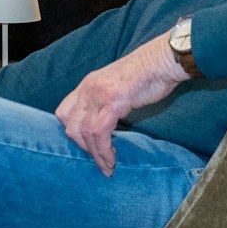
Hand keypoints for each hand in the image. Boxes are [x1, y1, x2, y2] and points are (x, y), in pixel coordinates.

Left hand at [53, 30, 188, 175]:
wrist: (163, 60)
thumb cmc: (147, 75)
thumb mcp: (117, 86)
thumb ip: (105, 101)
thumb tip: (105, 122)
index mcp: (87, 84)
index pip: (63, 113)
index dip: (72, 132)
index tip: (87, 145)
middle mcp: (88, 88)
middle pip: (70, 126)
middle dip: (83, 148)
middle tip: (99, 160)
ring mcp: (99, 94)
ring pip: (84, 133)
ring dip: (96, 155)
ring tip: (108, 167)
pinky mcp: (113, 101)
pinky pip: (100, 132)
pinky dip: (104, 150)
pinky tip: (112, 159)